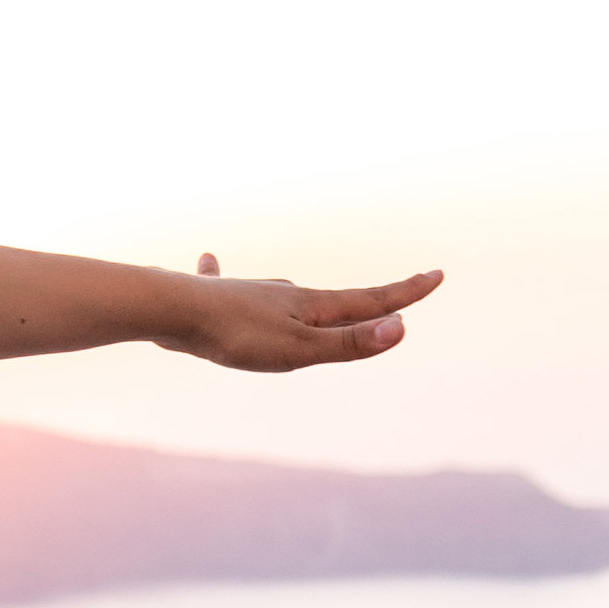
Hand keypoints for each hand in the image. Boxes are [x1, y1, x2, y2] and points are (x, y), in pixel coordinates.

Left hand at [154, 254, 442, 372]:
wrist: (171, 308)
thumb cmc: (235, 335)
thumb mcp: (298, 350)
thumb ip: (348, 344)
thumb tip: (402, 327)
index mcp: (310, 307)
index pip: (370, 300)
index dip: (406, 293)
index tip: (437, 274)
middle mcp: (285, 294)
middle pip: (334, 303)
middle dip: (364, 305)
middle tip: (392, 301)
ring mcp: (251, 294)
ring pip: (286, 296)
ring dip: (306, 300)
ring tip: (312, 298)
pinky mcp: (216, 298)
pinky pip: (224, 282)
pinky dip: (224, 273)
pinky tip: (208, 257)